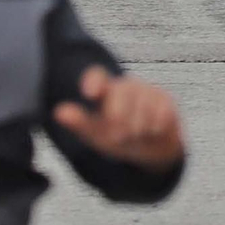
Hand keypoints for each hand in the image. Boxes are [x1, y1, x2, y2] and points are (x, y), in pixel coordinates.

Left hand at [52, 65, 184, 171]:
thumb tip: (58, 111)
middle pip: (119, 98)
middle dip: (118, 122)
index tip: (90, 93)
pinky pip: (157, 118)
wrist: (152, 147)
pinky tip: (151, 130)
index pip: (97, 77)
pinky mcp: (165, 99)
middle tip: (118, 136)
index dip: (93, 82)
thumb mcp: (96, 134)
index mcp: (105, 90)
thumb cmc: (118, 137)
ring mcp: (147, 90)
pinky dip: (152, 130)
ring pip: (139, 113)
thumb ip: (80, 122)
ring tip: (136, 134)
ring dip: (136, 131)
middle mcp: (126, 85)